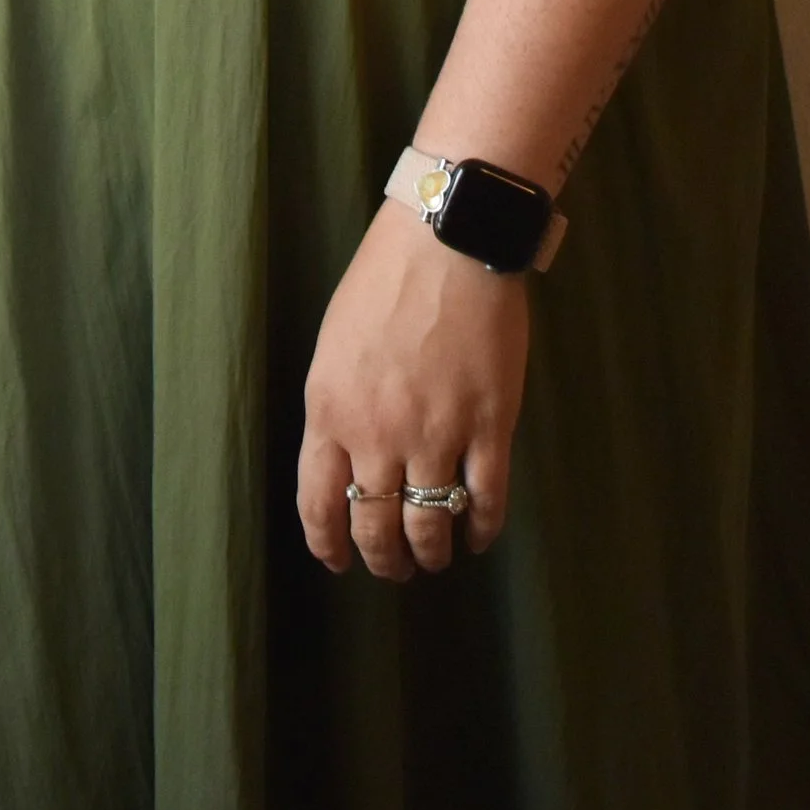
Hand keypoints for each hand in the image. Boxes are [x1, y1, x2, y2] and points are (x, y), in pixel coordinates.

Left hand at [296, 201, 531, 579]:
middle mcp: (377, 434)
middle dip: (385, 560)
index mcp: (330, 411)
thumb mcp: (334, 346)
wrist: (446, 241)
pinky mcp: (489, 426)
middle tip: (395, 568)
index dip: (329, 545)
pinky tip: (480, 535)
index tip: (339, 561)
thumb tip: (349, 457)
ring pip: (431, 525)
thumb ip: (338, 406)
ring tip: (437, 557)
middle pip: (376, 527)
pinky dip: (482, 528)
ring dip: (432, 553)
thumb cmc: (384, 280)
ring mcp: (436, 433)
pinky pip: (485, 499)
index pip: (319, 504)